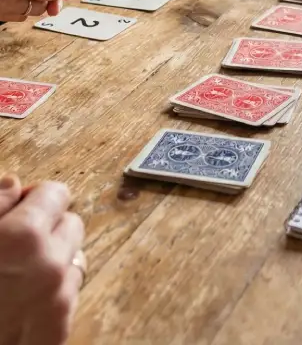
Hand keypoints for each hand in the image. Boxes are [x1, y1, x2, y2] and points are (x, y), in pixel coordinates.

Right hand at [0, 176, 84, 344]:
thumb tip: (14, 185)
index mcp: (23, 237)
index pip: (57, 193)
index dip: (36, 199)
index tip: (19, 209)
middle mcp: (49, 265)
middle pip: (71, 224)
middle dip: (48, 228)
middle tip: (14, 246)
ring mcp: (58, 301)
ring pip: (72, 260)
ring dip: (52, 262)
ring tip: (14, 278)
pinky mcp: (58, 331)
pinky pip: (68, 296)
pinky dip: (52, 294)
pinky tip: (19, 304)